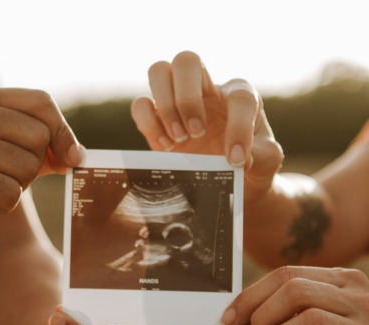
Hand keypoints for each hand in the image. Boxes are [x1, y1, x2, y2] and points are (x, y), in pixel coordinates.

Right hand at [0, 87, 82, 256]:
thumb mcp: (7, 154)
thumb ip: (42, 147)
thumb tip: (78, 154)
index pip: (41, 102)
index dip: (64, 132)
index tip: (71, 158)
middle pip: (40, 138)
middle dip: (32, 168)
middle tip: (0, 176)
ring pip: (29, 167)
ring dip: (15, 188)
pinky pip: (11, 194)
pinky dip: (1, 206)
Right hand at [131, 51, 283, 205]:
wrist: (229, 179)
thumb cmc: (250, 163)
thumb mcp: (267, 161)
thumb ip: (263, 155)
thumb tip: (240, 157)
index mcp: (239, 95)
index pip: (239, 97)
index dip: (238, 128)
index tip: (235, 160)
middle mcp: (207, 90)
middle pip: (187, 60)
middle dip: (187, 98)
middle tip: (196, 133)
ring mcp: (178, 101)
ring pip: (159, 72)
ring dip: (165, 106)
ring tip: (179, 139)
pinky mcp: (158, 120)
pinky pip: (141, 105)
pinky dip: (148, 123)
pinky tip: (166, 145)